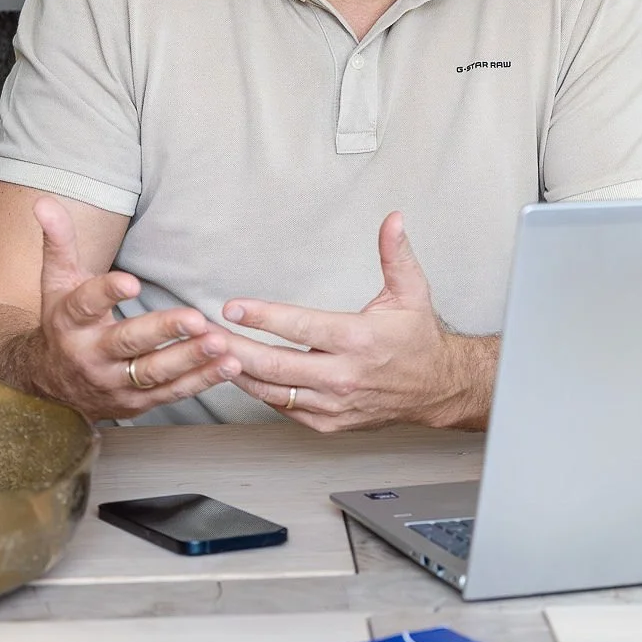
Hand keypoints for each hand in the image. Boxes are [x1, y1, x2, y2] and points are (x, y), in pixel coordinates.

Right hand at [22, 197, 241, 418]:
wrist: (49, 386)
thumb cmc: (63, 323)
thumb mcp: (56, 282)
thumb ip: (58, 242)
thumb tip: (44, 201)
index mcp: (71, 322)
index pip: (87, 304)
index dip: (108, 292)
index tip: (131, 281)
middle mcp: (90, 356)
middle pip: (128, 342)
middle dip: (163, 331)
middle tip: (195, 319)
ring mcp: (114, 383)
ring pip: (154, 373)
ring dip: (190, 359)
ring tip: (221, 344)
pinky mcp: (136, 403)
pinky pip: (171, 393)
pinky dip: (201, 381)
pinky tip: (229, 365)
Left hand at [221, 212, 496, 432]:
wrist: (436, 388)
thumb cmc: (418, 339)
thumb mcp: (412, 291)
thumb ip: (396, 254)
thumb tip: (392, 220)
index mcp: (360, 340)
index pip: (301, 327)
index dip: (263, 317)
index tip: (233, 307)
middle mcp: (344, 376)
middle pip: (275, 365)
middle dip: (234, 347)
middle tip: (205, 333)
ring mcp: (334, 404)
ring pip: (273, 391)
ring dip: (238, 372)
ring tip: (211, 353)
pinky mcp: (328, 422)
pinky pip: (283, 407)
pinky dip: (260, 391)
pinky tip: (242, 373)